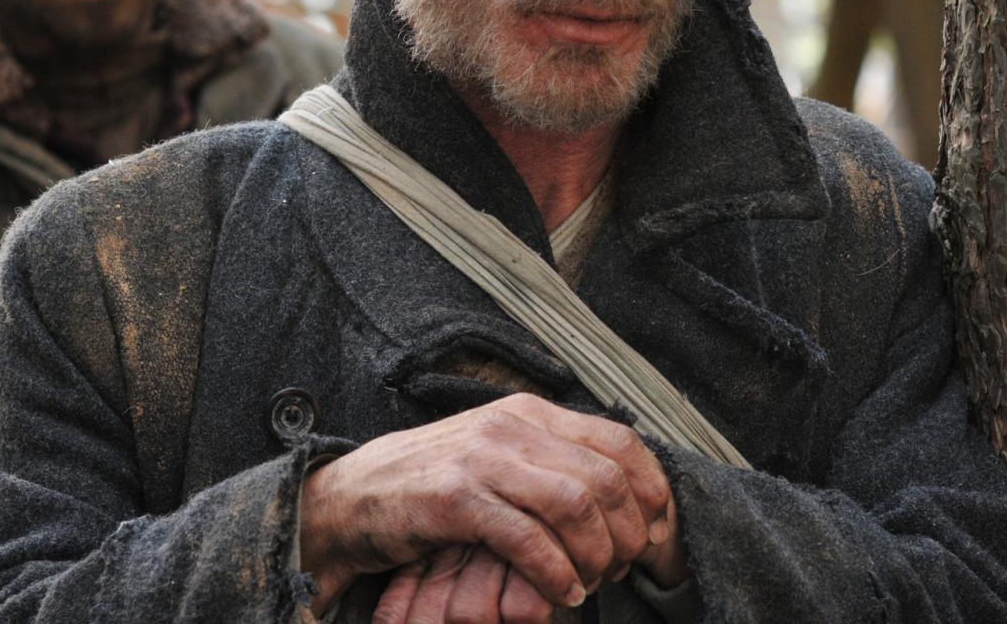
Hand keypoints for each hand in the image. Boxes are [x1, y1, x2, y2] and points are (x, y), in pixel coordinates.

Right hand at [299, 393, 674, 612]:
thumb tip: (625, 500)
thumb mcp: (500, 458)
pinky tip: (562, 593)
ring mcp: (483, 459)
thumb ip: (553, 466)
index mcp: (530, 413)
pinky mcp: (455, 498)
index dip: (651, 490)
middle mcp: (512, 427)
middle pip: (606, 478)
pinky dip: (556, 573)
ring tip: (591, 583)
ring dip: (596, 556)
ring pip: (575, 505)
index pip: (620, 440)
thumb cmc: (434, 486)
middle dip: (628, 533)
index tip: (656, 533)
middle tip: (623, 568)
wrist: (350, 497)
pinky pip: (528, 538)